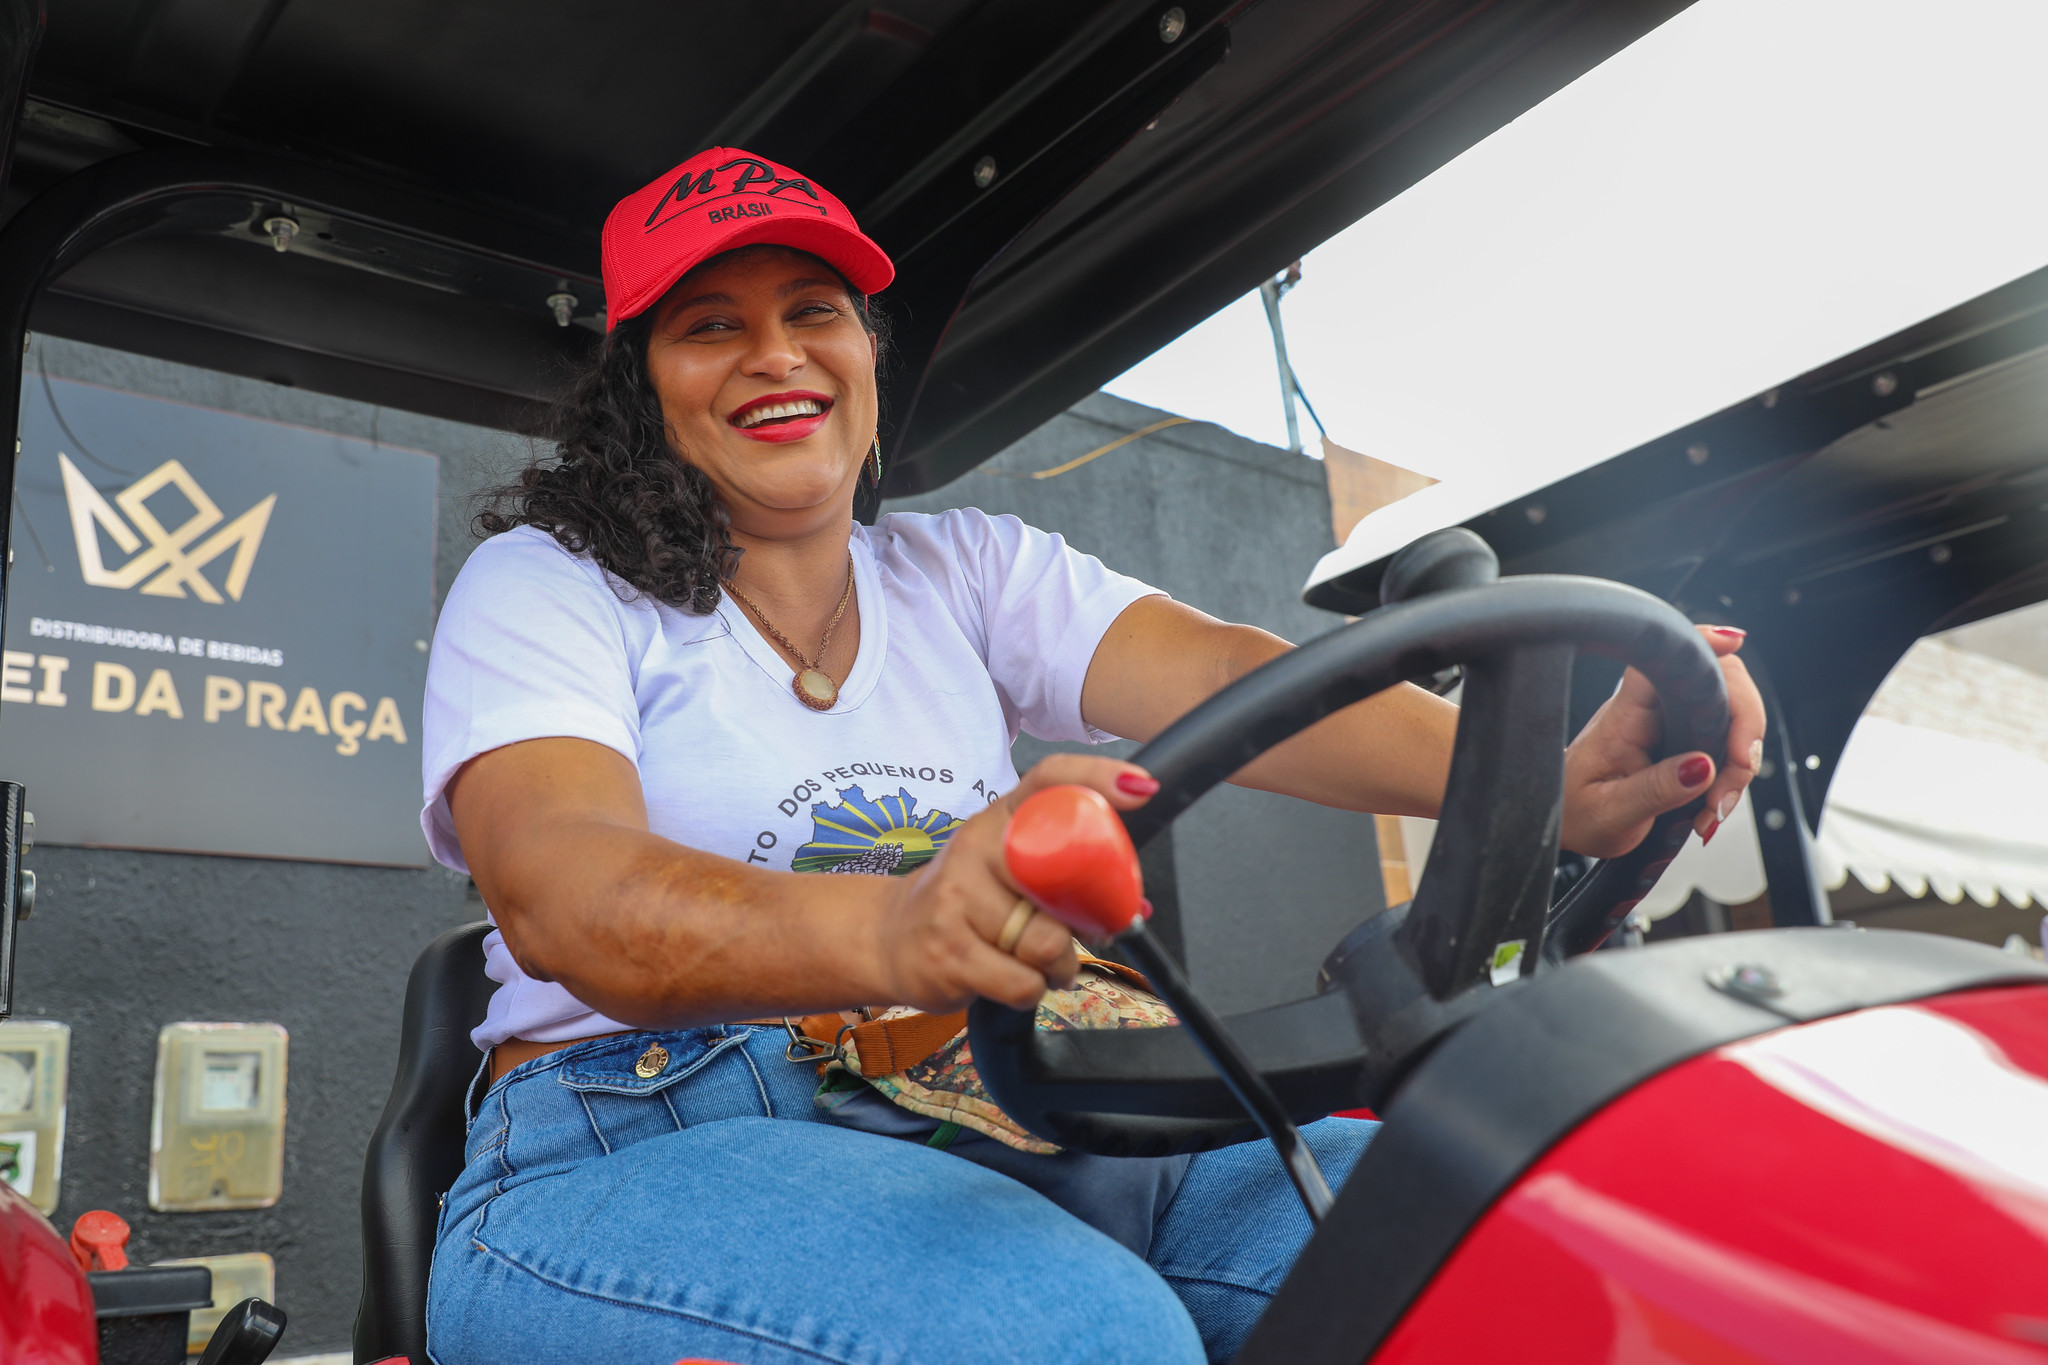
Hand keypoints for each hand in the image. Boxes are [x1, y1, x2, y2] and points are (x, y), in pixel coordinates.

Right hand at [869, 754, 1157, 1011]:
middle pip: (1060, 878)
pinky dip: (1031, 990)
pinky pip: (1022, 982)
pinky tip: (1013, 978)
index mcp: (999, 817)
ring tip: (1039, 960)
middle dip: (1088, 916)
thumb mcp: (1007, 867)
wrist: (888, 936)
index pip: (1049, 780)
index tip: (1139, 787)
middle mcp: (975, 848)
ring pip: (1046, 942)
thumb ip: (1065, 876)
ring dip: (1058, 964)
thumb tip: (1137, 907)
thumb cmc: (968, 901)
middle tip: (1086, 929)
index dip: (1096, 779)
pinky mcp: (948, 953)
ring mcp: (955, 899)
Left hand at [1559, 626, 1765, 858]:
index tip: (1732, 643)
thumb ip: (1654, 790)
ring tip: (1712, 809)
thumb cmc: (1575, 816)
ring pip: (1728, 722)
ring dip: (1736, 767)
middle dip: (1742, 732)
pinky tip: (1709, 807)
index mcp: (1624, 717)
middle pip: (1716, 685)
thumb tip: (1703, 766)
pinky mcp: (1680, 745)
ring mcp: (1668, 727)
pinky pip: (1722, 748)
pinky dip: (1728, 779)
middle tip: (1732, 781)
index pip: (1663, 662)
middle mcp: (1649, 713)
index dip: (1700, 645)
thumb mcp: (1609, 814)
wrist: (1567, 828)